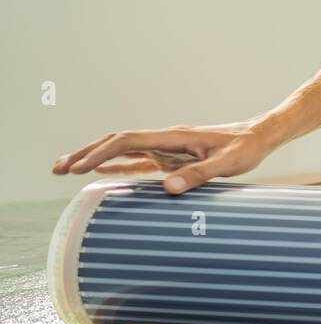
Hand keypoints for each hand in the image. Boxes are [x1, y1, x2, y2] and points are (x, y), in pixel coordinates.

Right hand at [51, 121, 274, 194]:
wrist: (260, 136)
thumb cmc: (246, 148)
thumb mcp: (227, 164)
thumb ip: (198, 175)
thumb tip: (168, 188)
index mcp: (174, 137)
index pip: (127, 141)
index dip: (100, 153)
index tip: (79, 167)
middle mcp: (166, 140)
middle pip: (117, 143)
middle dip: (86, 153)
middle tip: (57, 167)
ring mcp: (168, 147)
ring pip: (124, 151)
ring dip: (97, 159)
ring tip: (68, 170)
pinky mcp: (175, 156)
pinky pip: (141, 161)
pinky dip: (120, 166)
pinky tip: (104, 175)